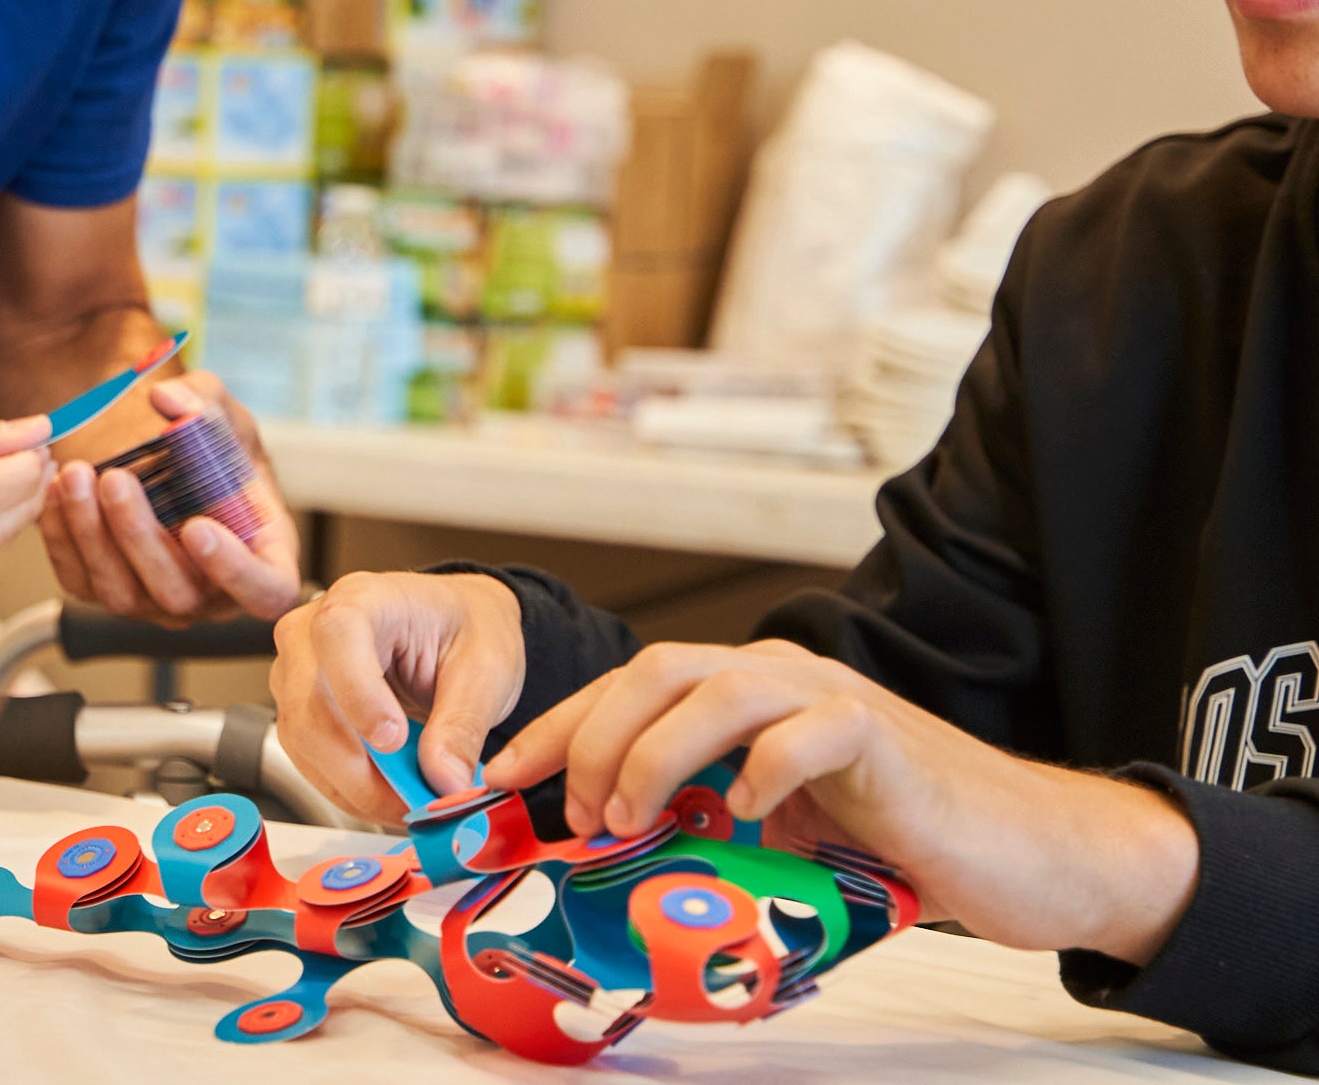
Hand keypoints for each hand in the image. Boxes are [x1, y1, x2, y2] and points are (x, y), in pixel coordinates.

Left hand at [40, 373, 300, 624]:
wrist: (168, 458)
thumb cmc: (214, 444)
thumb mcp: (221, 413)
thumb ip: (204, 402)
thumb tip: (169, 399)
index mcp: (263, 556)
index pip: (266, 590)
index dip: (236, 571)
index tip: (198, 527)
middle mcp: (212, 592)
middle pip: (179, 593)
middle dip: (140, 536)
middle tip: (116, 479)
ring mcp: (158, 600)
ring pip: (123, 594)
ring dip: (93, 535)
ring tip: (75, 475)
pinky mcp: (110, 591)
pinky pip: (82, 582)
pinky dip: (63, 539)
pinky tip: (55, 491)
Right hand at [271, 569, 524, 818]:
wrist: (455, 630)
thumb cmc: (465, 629)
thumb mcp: (484, 670)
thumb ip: (463, 725)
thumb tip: (444, 782)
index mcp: (363, 599)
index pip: (337, 635)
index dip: (358, 693)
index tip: (393, 741)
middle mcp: (313, 630)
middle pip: (309, 704)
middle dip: (360, 770)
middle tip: (414, 803)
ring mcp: (297, 671)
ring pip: (302, 740)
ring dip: (354, 787)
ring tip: (409, 804)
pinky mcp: (299, 708)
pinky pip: (307, 759)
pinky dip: (347, 788)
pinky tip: (387, 795)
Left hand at [486, 638, 1199, 961]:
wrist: (1024, 852)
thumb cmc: (898, 842)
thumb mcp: (780, 832)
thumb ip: (708, 821)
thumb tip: (613, 854)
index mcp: (748, 695)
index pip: (630, 689)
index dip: (556, 727)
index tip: (500, 780)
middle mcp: (780, 678)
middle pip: (657, 670)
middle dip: (591, 734)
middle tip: (570, 810)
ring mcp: (831, 699)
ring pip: (717, 688)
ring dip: (655, 749)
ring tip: (627, 813)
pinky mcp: (880, 738)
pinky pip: (807, 732)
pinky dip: (763, 769)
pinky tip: (746, 815)